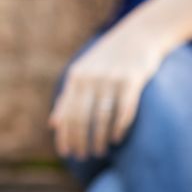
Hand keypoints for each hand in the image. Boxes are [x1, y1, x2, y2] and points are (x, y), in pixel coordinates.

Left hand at [50, 25, 169, 159]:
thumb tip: (52, 124)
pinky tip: (116, 139)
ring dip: (98, 138)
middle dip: (79, 140)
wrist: (138, 35)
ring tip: (99, 152)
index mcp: (75, 77)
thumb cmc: (107, 60)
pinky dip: (118, 127)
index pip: (65, 112)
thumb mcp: (81, 74)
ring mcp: (111, 79)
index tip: (66, 153)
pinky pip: (124, 108)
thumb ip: (67, 98)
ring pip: (101, 116)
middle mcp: (90, 78)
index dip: (64, 135)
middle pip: (81, 117)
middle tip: (82, 157)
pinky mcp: (132, 80)